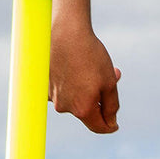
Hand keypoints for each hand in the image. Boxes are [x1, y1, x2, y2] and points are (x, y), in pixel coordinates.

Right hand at [49, 17, 120, 134]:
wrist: (65, 30)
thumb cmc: (90, 55)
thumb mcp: (109, 82)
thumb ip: (111, 107)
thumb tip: (111, 124)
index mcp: (83, 110)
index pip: (98, 127)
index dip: (110, 126)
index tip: (115, 124)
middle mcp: (65, 107)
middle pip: (87, 111)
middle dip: (100, 98)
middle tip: (114, 75)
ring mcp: (52, 96)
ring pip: (75, 98)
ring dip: (87, 87)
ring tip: (94, 64)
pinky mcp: (44, 84)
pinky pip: (62, 89)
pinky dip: (71, 81)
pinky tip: (74, 64)